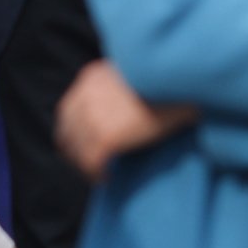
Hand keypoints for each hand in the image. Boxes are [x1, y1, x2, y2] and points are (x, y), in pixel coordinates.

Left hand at [57, 59, 196, 180]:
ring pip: (77, 150)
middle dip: (76, 149)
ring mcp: (93, 117)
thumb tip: (121, 106)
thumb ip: (118, 85)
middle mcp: (85, 96)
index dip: (74, 131)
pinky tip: (107, 177)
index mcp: (91, 78)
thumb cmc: (169, 77)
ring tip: (100, 172)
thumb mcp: (134, 71)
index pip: (68, 111)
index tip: (84, 144)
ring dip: (85, 164)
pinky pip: (91, 162)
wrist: (180, 80)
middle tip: (90, 162)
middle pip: (67, 131)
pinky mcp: (105, 136)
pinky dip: (96, 173)